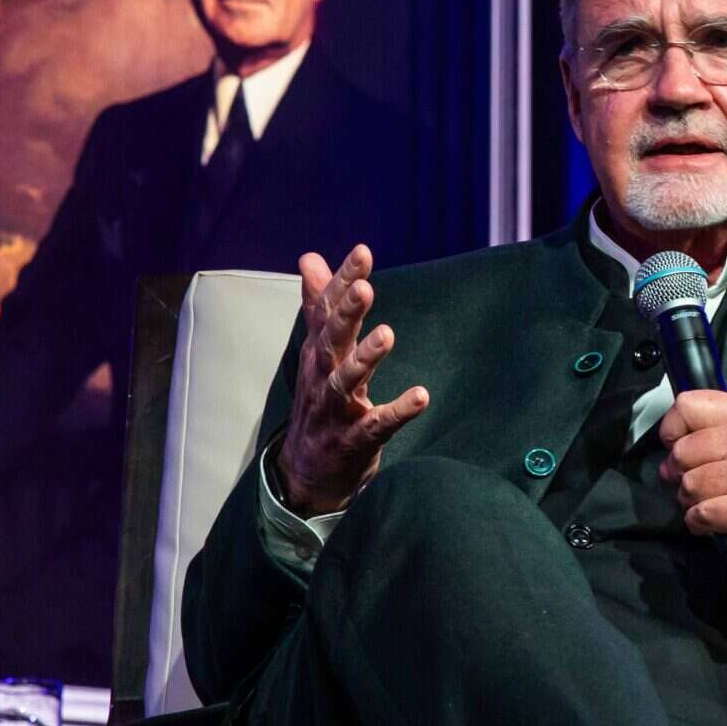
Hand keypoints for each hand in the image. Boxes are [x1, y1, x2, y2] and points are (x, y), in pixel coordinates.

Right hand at [275, 244, 429, 516]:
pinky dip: (397, 412)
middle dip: (346, 313)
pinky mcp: (355, 441)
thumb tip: (310, 257)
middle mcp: (322, 377)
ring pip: (346, 382)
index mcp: (318, 353)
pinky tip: (421, 397)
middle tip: (365, 287)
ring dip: (365, 358)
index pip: (327, 311)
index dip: (342, 282)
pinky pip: (377, 426)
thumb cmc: (319, 402)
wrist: (305, 472)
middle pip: (332, 341)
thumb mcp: (317, 352)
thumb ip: (319, 306)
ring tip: (388, 334)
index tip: (362, 253)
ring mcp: (336, 411)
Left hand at [658, 391, 726, 577]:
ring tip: (709, 503)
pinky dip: (698, 523)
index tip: (676, 445)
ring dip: (691, 501)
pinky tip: (710, 522)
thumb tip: (680, 437)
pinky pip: (702, 514)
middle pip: (682, 452)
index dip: (672, 430)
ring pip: (689, 485)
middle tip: (694, 483)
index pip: (687, 406)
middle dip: (680, 474)